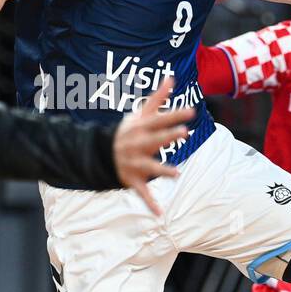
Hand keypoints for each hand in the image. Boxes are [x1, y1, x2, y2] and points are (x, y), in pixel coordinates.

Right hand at [113, 77, 192, 216]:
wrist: (99, 154)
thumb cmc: (128, 132)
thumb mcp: (140, 114)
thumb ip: (157, 98)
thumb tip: (172, 77)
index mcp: (141, 129)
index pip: (160, 120)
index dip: (174, 115)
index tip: (191, 111)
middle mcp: (137, 145)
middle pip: (155, 140)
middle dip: (168, 137)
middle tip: (184, 133)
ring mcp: (134, 163)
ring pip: (150, 167)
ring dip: (162, 171)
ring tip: (176, 174)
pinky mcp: (132, 180)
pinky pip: (142, 193)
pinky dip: (150, 203)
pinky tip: (160, 214)